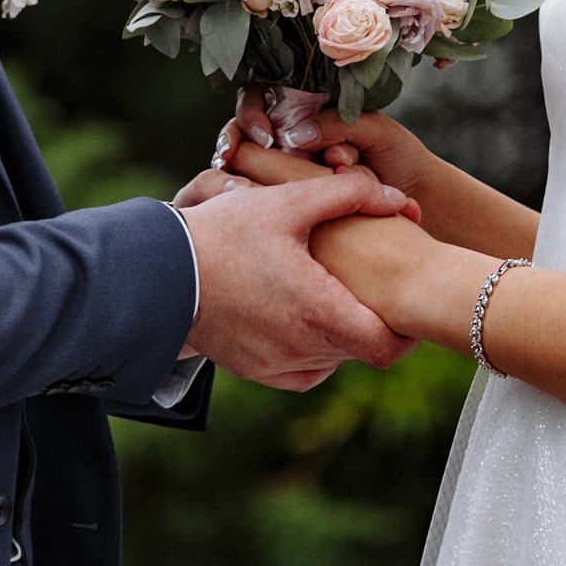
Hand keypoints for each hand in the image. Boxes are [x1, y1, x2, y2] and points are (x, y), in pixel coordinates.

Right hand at [179, 173, 422, 389]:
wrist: (157, 273)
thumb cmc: (222, 235)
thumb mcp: (286, 203)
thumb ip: (347, 194)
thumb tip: (399, 199)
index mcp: (320, 313)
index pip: (390, 346)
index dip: (408, 329)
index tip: (405, 302)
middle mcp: (302, 350)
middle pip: (362, 349)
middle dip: (372, 320)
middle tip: (372, 287)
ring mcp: (275, 364)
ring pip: (332, 359)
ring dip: (340, 333)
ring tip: (333, 295)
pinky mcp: (253, 369)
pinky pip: (301, 370)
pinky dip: (312, 349)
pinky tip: (303, 316)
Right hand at [228, 87, 440, 202]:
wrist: (416, 198)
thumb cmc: (399, 156)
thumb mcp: (376, 131)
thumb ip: (338, 124)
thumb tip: (295, 134)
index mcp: (306, 110)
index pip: (260, 99)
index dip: (251, 112)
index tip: (262, 134)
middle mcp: (289, 138)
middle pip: (241, 132)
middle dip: (230, 141)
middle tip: (230, 157)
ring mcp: (286, 170)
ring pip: (244, 167)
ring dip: (234, 174)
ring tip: (236, 187)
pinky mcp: (290, 202)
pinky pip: (262, 198)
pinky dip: (254, 201)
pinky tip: (255, 210)